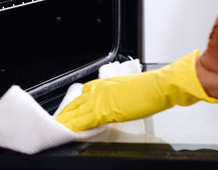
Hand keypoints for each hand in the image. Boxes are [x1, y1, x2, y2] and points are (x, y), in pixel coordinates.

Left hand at [55, 50, 217, 131]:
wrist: (160, 86)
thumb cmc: (152, 88)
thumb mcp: (131, 89)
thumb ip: (117, 97)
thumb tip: (115, 105)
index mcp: (105, 83)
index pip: (82, 96)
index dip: (74, 107)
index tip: (68, 113)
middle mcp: (99, 90)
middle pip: (74, 105)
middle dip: (65, 115)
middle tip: (58, 124)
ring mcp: (99, 100)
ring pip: (74, 114)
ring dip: (65, 122)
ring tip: (57, 131)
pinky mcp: (102, 111)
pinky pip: (81, 123)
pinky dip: (73, 128)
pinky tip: (67, 134)